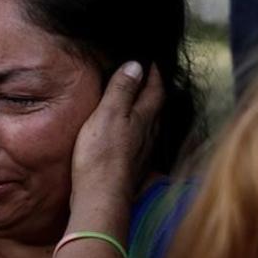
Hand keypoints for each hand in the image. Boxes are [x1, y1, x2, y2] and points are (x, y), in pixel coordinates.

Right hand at [71, 63, 164, 211]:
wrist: (101, 196)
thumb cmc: (102, 155)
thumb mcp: (108, 113)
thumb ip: (122, 89)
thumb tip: (136, 65)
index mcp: (144, 117)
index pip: (155, 89)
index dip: (153, 74)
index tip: (150, 61)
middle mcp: (149, 134)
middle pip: (156, 107)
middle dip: (153, 91)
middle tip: (148, 78)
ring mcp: (143, 152)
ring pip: (151, 125)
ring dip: (147, 111)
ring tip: (139, 103)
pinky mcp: (133, 167)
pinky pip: (141, 141)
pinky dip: (138, 131)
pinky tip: (130, 135)